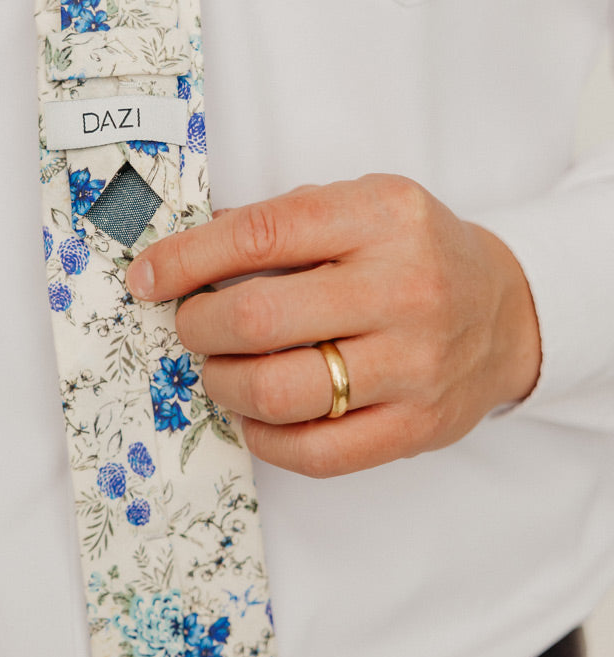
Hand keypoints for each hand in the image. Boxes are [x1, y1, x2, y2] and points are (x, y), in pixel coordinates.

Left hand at [125, 174, 541, 477]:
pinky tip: (254, 413)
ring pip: (279, 391)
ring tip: (220, 367)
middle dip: (197, 325)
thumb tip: (182, 255)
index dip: (187, 259)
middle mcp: (402, 288)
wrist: (507, 310)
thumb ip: (282, 221)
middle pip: (259, 318)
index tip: (149, 276)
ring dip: (223, 382)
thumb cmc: (413, 253)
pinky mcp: (416, 426)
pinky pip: (315, 451)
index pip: (260, 236)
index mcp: (382, 217)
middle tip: (190, 325)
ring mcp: (413, 363)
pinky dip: (264, 436)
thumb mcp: (360, 205)